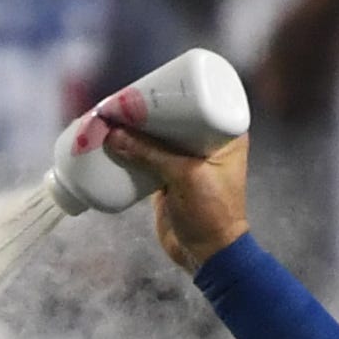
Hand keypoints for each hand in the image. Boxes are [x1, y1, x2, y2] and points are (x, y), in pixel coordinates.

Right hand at [85, 98, 253, 271]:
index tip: (148, 84)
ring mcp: (186, 160)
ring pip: (158, 136)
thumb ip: (151, 155)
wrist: (207, 254)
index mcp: (225, 133)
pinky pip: (148, 157)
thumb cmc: (211, 213)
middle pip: (173, 116)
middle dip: (147, 109)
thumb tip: (113, 134)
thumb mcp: (184, 177)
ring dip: (136, 130)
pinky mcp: (168, 177)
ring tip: (113, 118)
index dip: (174, 90)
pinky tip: (114, 142)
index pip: (199, 100)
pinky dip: (132, 151)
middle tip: (123, 101)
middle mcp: (207, 141)